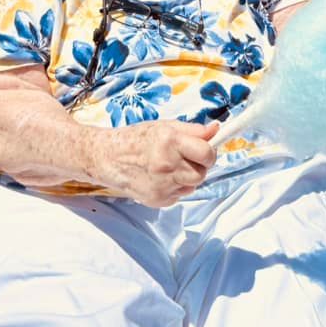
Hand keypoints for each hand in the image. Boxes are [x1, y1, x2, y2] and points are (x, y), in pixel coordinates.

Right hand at [101, 120, 218, 206]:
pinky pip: (180, 194)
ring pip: (193, 185)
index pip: (206, 153)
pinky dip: (176, 186)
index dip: (209, 152)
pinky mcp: (158, 200)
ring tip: (172, 166)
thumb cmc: (137, 139)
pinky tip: (162, 177)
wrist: (109, 158)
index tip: (206, 150)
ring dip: (188, 176)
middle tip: (187, 157)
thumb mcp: (165, 126)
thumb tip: (216, 129)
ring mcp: (162, 185)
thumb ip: (193, 130)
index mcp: (171, 142)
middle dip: (199, 166)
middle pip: (202, 173)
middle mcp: (167, 165)